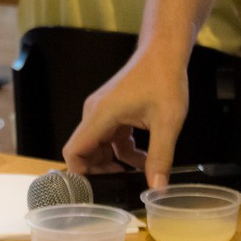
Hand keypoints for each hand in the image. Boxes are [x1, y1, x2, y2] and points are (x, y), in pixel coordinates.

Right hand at [62, 52, 188, 189]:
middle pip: (85, 151)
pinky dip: (123, 149)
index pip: (74, 151)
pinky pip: (110, 137)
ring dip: (115, 161)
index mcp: (101, 115)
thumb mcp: (167, 122)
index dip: (80, 174)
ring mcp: (103, 111)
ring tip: (138, 174)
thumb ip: (160, 157)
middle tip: (121, 186)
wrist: (165, 51)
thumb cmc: (164, 79)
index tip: (98, 189)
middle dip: (101, 171)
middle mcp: (96, 113)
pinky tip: (145, 157)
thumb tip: (157, 188)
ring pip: (99, 145)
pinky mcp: (113, 110)